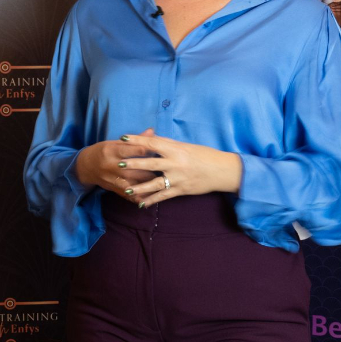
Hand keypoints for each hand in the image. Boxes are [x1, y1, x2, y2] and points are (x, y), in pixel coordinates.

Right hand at [74, 129, 161, 195]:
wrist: (87, 167)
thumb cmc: (104, 151)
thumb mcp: (116, 143)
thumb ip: (136, 140)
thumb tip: (152, 131)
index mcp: (113, 151)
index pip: (135, 150)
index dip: (150, 150)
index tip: (163, 150)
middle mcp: (114, 166)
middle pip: (138, 169)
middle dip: (154, 169)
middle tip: (169, 168)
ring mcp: (115, 180)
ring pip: (137, 184)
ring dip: (152, 185)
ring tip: (166, 183)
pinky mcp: (116, 190)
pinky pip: (132, 195)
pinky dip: (143, 197)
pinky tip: (154, 197)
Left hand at [118, 131, 242, 207]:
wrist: (221, 171)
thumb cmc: (204, 155)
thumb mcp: (185, 146)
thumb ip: (167, 143)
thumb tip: (150, 137)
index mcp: (176, 149)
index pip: (152, 143)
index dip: (137, 140)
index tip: (123, 138)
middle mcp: (175, 163)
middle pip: (150, 164)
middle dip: (134, 164)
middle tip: (118, 164)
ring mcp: (178, 178)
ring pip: (154, 184)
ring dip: (139, 187)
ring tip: (126, 190)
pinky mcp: (181, 190)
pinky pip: (163, 196)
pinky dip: (152, 200)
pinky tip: (141, 204)